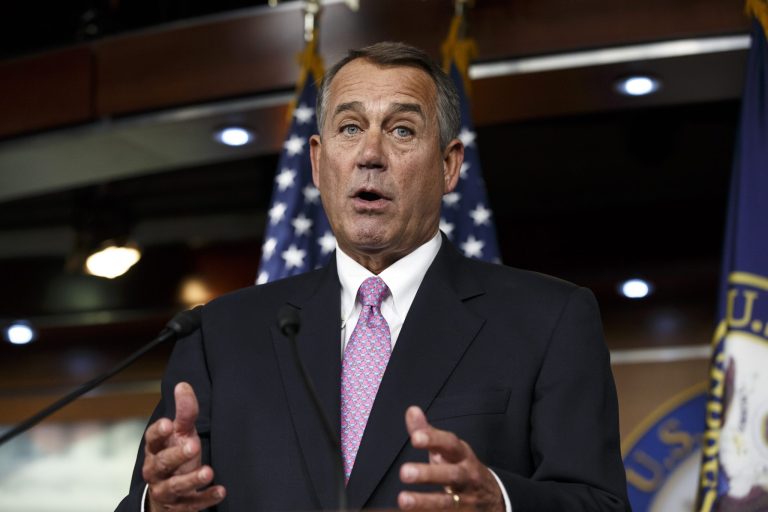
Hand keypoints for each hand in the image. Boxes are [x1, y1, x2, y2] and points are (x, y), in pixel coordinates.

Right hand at [142, 382, 225, 511]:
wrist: (168, 496)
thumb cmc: (175, 457)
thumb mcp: (181, 434)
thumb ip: (184, 413)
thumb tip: (183, 385)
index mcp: (155, 450)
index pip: (152, 440)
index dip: (158, 433)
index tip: (168, 424)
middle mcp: (156, 471)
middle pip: (161, 463)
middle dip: (176, 455)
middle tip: (194, 445)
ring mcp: (166, 490)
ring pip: (174, 486)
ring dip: (191, 479)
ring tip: (208, 471)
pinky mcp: (180, 506)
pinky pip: (192, 504)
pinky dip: (206, 498)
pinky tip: (221, 490)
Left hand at [398, 406, 503, 511]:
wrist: (492, 496)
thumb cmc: (460, 466)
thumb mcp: (448, 449)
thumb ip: (428, 433)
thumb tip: (412, 411)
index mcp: (461, 455)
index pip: (450, 444)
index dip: (434, 440)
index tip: (415, 438)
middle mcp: (466, 475)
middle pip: (451, 475)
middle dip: (428, 474)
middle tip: (405, 472)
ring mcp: (467, 498)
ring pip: (448, 501)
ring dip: (425, 501)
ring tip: (403, 500)